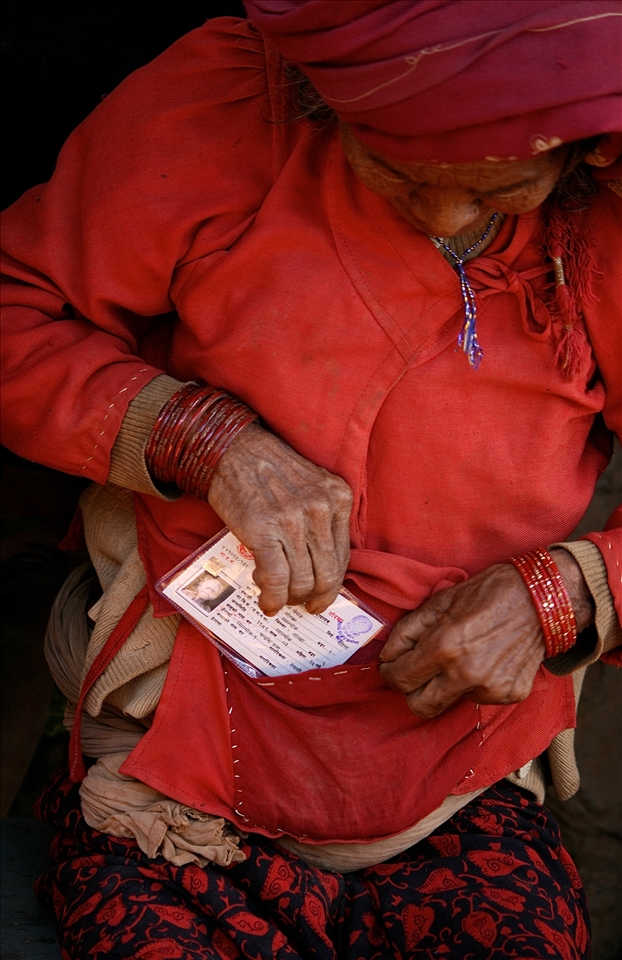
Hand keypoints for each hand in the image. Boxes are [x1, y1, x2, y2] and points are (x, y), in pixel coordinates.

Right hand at [208, 423, 351, 615]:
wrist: (232, 449)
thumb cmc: (268, 469)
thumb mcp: (310, 485)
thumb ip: (321, 519)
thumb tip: (318, 567)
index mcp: (338, 497)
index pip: (342, 556)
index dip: (331, 584)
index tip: (321, 595)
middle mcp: (321, 509)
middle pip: (327, 574)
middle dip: (315, 597)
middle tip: (302, 605)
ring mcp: (293, 521)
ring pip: (302, 581)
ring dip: (290, 598)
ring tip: (278, 597)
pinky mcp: (264, 531)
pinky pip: (277, 579)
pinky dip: (273, 598)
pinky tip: (267, 603)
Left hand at [379, 551, 593, 718]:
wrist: (540, 598)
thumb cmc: (487, 592)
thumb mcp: (440, 601)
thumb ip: (408, 630)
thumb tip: (388, 655)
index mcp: (444, 646)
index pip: (400, 679)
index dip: (390, 673)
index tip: (392, 667)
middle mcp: (466, 674)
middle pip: (420, 706)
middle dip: (412, 691)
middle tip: (416, 672)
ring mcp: (490, 688)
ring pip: (450, 702)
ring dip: (447, 685)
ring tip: (462, 656)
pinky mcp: (509, 695)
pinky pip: (479, 698)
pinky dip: (476, 684)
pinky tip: (486, 660)